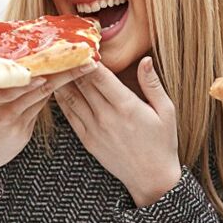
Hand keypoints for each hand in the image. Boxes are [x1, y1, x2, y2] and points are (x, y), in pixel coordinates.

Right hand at [0, 63, 94, 197]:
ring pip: (41, 98)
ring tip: (82, 69)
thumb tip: (16, 63)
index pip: (25, 76)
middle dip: (66, 73)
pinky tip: (58, 88)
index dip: (47, 65)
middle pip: (41, 86)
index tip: (66, 53)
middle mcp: (5, 109)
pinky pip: (36, 112)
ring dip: (62, 83)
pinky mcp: (22, 135)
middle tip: (87, 61)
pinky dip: (44, 99)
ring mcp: (15, 123)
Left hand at [55, 57, 179, 206]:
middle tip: (64, 47)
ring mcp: (94, 129)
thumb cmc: (162, 143)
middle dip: (73, 64)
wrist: (151, 178)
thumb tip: (145, 60)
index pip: (101, 76)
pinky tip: (57, 87)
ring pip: (71, 98)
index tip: (82, 44)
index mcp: (126, 107)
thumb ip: (152, 84)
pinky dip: (61, 99)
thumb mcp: (166, 111)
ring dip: (63, 79)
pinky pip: (69, 115)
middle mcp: (106, 116)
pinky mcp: (87, 139)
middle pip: (82, 83)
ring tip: (56, 62)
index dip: (89, 59)